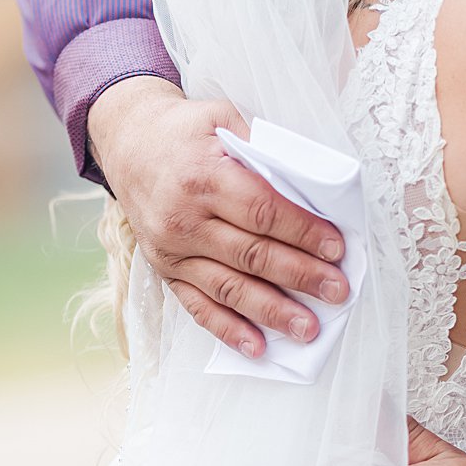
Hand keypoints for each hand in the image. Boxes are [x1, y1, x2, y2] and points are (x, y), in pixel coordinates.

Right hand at [88, 77, 346, 356]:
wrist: (127, 142)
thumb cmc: (185, 132)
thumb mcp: (223, 118)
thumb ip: (263, 149)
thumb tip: (313, 182)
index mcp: (203, 177)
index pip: (262, 212)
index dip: (303, 232)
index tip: (337, 248)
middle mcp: (184, 218)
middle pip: (252, 254)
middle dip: (300, 276)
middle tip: (337, 292)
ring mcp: (172, 249)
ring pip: (229, 287)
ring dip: (272, 311)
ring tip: (308, 328)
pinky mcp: (166, 270)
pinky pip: (198, 306)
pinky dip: (228, 330)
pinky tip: (258, 347)